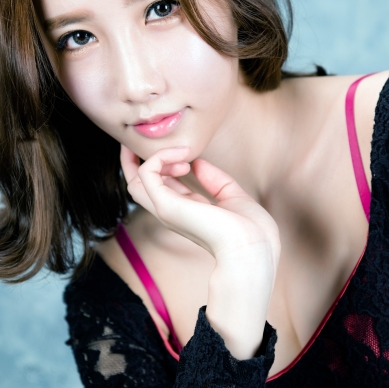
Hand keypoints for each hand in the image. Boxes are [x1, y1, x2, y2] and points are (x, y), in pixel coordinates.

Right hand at [121, 145, 280, 357]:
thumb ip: (215, 180)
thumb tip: (197, 163)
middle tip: (142, 139)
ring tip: (180, 152)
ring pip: (134, 180)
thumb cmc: (252, 232)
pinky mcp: (167, 205)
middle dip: (134, 159)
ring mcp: (167, 209)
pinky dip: (160, 157)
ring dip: (152, 156)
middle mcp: (172, 211)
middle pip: (136, 185)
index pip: (160, 187)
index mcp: (187, 212)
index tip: (168, 147)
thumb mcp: (234, 198)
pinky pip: (147, 173)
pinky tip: (182, 158)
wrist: (254, 249)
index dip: (158, 165)